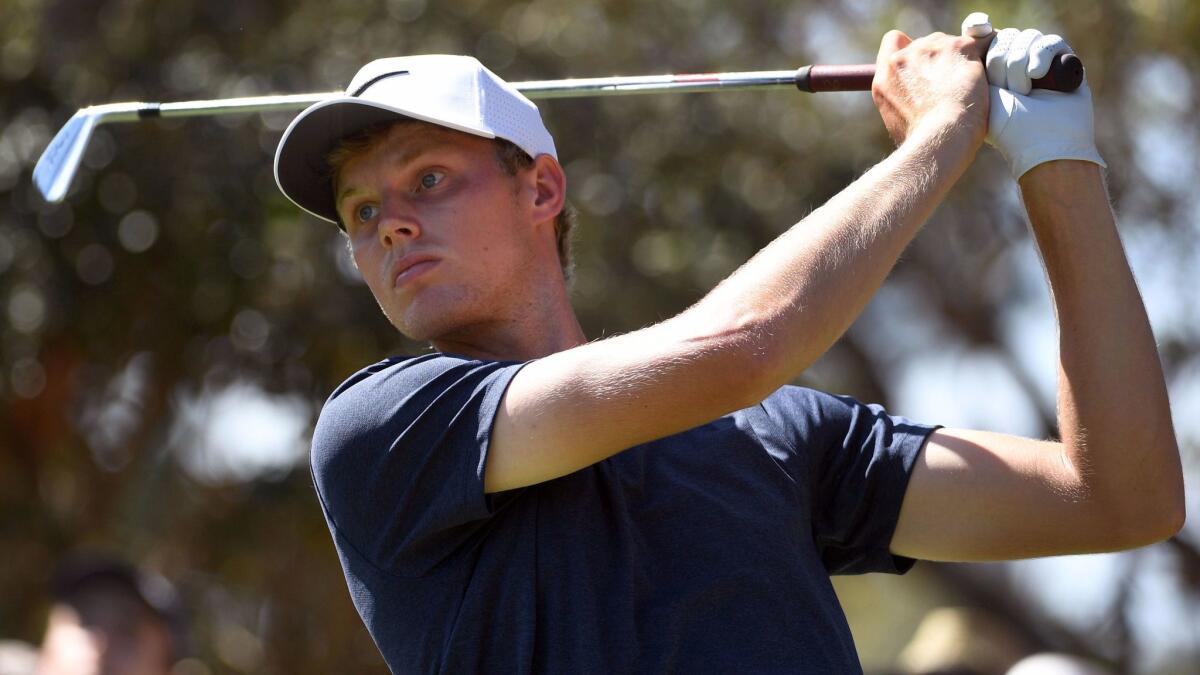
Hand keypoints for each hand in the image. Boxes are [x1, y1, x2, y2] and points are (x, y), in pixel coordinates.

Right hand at [871, 30, 989, 146]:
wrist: (939, 140)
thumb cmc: (922, 143)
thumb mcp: (897, 121)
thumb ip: (903, 99)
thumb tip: (918, 103)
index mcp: (886, 76)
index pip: (894, 41)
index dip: (911, 51)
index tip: (924, 68)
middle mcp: (904, 57)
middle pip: (928, 43)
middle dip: (941, 59)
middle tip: (954, 85)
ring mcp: (932, 49)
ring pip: (954, 43)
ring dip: (963, 59)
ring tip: (971, 88)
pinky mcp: (960, 48)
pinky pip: (983, 41)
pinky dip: (989, 54)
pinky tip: (991, 74)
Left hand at [978, 23, 1106, 177]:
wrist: (1045, 143)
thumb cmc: (1010, 128)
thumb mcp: (982, 94)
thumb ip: (975, 65)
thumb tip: (973, 30)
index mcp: (994, 73)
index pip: (987, 39)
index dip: (983, 36)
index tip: (978, 36)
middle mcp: (1017, 65)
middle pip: (1005, 37)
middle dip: (1003, 64)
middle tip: (1010, 92)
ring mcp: (1041, 62)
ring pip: (1026, 37)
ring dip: (1021, 65)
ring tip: (1025, 92)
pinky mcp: (1064, 61)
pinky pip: (1049, 41)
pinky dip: (1041, 56)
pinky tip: (1039, 76)